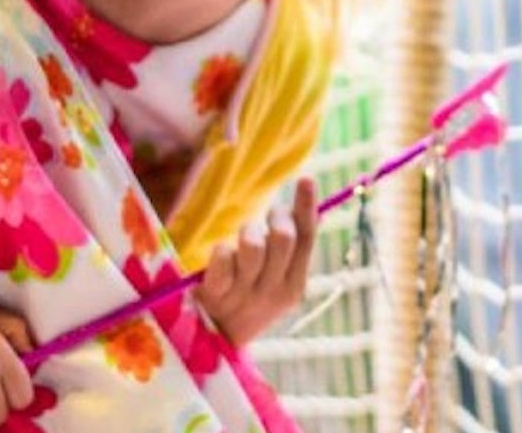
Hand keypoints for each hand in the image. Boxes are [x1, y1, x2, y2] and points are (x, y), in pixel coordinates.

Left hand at [194, 177, 317, 345]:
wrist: (214, 342)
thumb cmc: (244, 298)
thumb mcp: (273, 279)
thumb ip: (287, 250)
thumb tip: (302, 209)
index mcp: (294, 286)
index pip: (306, 239)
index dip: (307, 207)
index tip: (305, 178)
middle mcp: (274, 292)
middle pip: (283, 237)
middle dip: (274, 219)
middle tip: (265, 221)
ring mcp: (245, 296)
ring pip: (254, 245)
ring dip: (247, 232)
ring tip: (242, 240)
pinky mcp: (216, 296)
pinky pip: (223, 258)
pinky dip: (221, 250)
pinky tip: (220, 257)